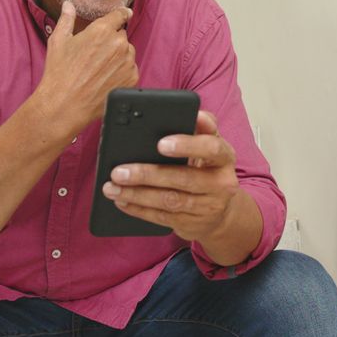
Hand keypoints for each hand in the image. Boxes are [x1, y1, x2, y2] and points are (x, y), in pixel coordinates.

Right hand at [33, 0, 137, 135]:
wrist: (66, 103)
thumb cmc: (60, 73)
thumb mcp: (58, 41)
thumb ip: (67, 19)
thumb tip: (69, 5)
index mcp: (102, 30)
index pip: (120, 14)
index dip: (121, 14)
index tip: (124, 14)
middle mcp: (118, 44)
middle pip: (121, 35)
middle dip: (112, 40)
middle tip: (96, 54)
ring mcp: (127, 61)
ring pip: (127, 51)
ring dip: (118, 56)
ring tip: (99, 68)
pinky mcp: (132, 78)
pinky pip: (131, 68)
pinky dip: (122, 71)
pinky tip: (105, 78)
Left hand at [102, 110, 240, 241]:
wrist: (221, 212)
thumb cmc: (208, 169)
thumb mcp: (210, 146)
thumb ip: (202, 127)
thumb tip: (193, 112)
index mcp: (224, 157)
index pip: (211, 148)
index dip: (187, 145)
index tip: (161, 144)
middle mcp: (221, 183)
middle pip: (184, 178)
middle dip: (148, 174)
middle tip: (119, 171)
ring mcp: (208, 206)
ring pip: (169, 200)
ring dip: (137, 194)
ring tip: (112, 187)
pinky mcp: (192, 224)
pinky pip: (163, 217)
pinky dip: (139, 209)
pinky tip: (122, 201)